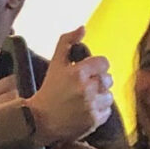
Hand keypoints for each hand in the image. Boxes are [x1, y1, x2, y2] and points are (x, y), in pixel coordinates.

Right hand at [24, 27, 113, 145]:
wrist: (40, 121)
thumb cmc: (48, 90)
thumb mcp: (55, 63)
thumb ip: (67, 42)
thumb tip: (82, 28)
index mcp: (78, 73)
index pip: (104, 62)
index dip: (97, 66)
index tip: (88, 72)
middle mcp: (86, 89)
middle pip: (108, 79)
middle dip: (99, 82)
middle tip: (85, 87)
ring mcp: (91, 106)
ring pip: (109, 96)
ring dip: (100, 97)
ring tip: (85, 100)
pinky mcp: (94, 121)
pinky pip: (107, 111)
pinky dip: (99, 110)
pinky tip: (86, 110)